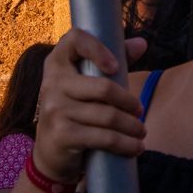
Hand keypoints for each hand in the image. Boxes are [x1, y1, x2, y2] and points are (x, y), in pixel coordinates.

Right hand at [33, 30, 148, 181]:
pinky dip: (125, 144)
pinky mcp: (61, 135)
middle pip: (104, 87)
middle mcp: (52, 82)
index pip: (75, 39)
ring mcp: (54, 109)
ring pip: (108, 116)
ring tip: (141, 132)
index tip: (116, 67)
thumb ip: (114, 60)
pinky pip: (104, 138)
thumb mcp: (88, 83)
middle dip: (129, 102)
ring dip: (132, 126)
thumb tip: (141, 43)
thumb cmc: (76, 110)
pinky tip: (135, 147)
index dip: (98, 48)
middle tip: (140, 111)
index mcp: (57, 62)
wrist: (50, 153)